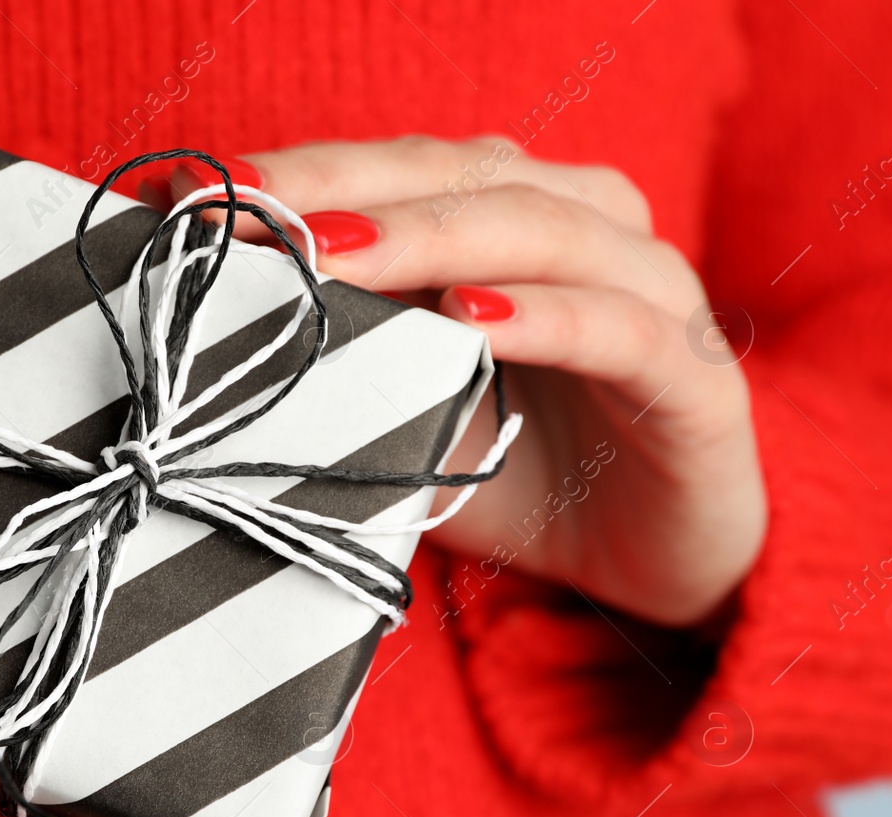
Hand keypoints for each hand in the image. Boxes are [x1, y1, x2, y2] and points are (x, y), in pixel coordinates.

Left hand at [154, 137, 765, 626]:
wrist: (655, 566)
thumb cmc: (524, 475)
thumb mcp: (412, 413)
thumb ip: (344, 359)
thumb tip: (208, 335)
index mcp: (515, 222)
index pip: (399, 174)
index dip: (301, 176)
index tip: (193, 195)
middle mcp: (588, 231)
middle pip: (459, 176)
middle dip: (341, 192)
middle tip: (245, 210)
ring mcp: (651, 294)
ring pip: (538, 229)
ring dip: (427, 238)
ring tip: (331, 256)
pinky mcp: (697, 377)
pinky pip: (619, 330)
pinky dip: (544, 317)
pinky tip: (471, 319)